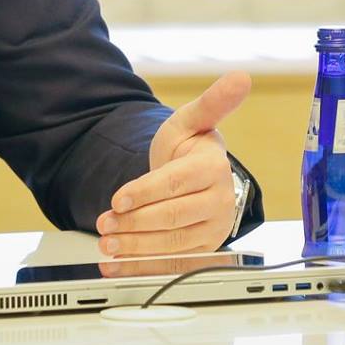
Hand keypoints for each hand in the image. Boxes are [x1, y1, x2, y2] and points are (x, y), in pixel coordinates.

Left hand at [95, 72, 251, 257]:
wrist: (197, 176)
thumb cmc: (191, 149)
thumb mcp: (192, 121)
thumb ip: (212, 102)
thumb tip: (240, 77)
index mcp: (213, 168)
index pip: (176, 183)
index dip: (145, 192)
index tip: (117, 199)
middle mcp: (218, 201)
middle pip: (172, 217)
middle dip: (134, 223)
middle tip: (104, 223)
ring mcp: (212, 229)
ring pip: (172, 244)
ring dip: (135, 248)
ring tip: (107, 244)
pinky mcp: (202, 251)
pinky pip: (172, 264)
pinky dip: (140, 268)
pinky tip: (115, 266)